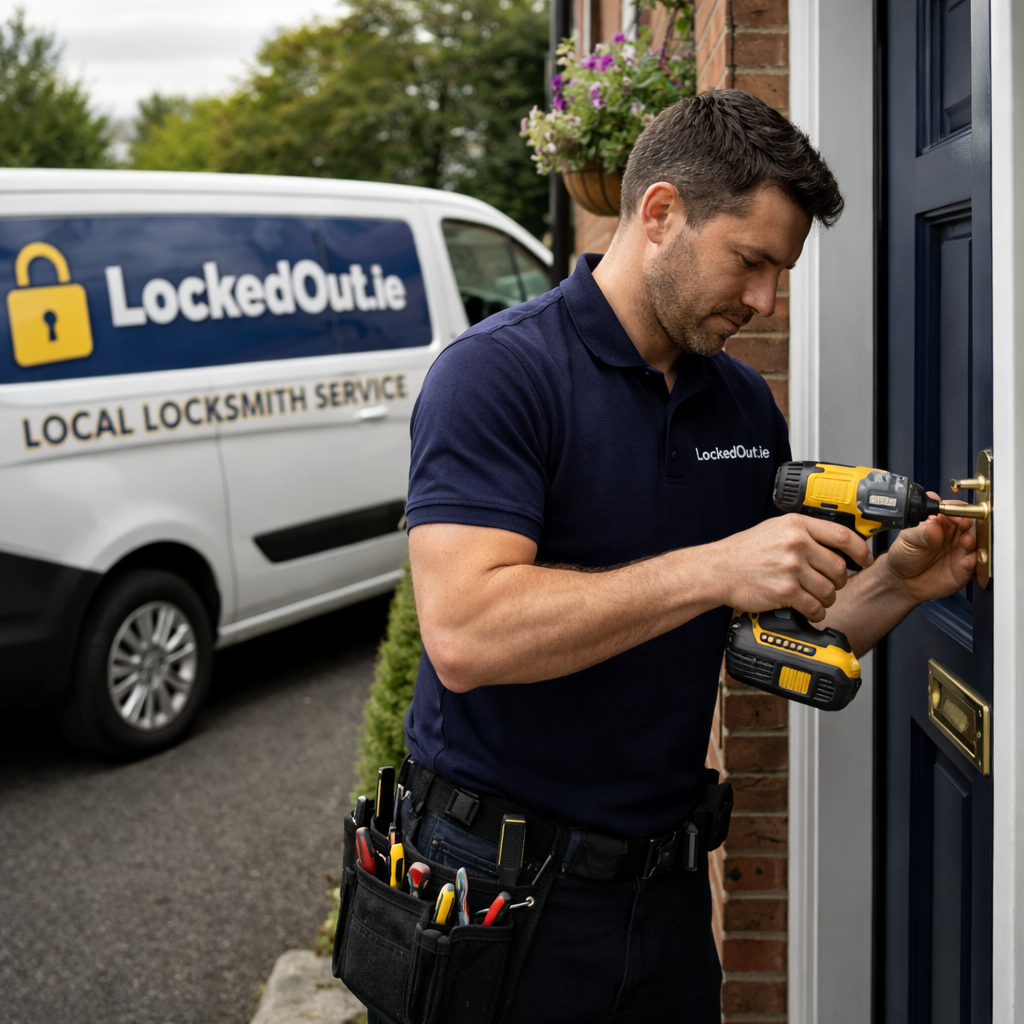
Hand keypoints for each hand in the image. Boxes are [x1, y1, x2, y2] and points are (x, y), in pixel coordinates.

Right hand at [708, 514, 873, 621]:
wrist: (718, 570)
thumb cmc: (744, 552)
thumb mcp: (774, 530)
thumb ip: (804, 533)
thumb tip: (834, 543)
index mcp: (796, 525)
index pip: (842, 535)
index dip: (860, 550)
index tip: (864, 559)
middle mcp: (796, 544)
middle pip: (839, 567)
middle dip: (839, 580)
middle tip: (830, 584)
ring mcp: (791, 567)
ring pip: (829, 590)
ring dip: (826, 598)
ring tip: (815, 598)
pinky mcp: (785, 590)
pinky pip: (814, 606)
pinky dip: (815, 612)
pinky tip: (807, 609)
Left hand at [883, 495, 976, 602]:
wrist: (903, 581)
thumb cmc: (904, 555)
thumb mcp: (907, 540)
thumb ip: (921, 532)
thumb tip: (934, 524)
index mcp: (940, 522)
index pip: (955, 510)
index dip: (959, 511)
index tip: (959, 517)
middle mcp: (954, 534)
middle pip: (972, 523)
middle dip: (972, 525)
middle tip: (965, 529)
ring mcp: (961, 550)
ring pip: (978, 541)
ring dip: (976, 541)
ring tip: (966, 544)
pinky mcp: (966, 567)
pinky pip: (976, 562)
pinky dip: (974, 561)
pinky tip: (965, 562)